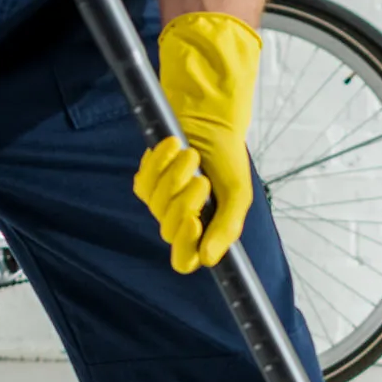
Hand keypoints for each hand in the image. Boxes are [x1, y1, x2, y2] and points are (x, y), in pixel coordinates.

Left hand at [134, 12, 261, 273]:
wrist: (209, 120)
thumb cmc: (226, 158)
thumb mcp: (238, 194)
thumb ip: (227, 227)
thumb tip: (209, 260)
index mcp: (204, 230)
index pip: (185, 260)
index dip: (185, 246)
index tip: (194, 222)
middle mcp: (179, 221)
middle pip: (170, 230)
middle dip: (185, 201)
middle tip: (202, 178)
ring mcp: (159, 203)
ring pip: (155, 206)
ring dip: (174, 176)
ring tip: (191, 155)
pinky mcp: (145, 182)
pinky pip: (144, 183)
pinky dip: (159, 163)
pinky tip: (173, 147)